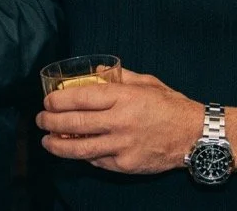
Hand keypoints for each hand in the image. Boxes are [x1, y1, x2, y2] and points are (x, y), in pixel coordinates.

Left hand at [36, 69, 202, 174]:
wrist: (195, 135)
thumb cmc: (170, 105)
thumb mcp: (146, 82)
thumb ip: (119, 76)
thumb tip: (94, 71)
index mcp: (122, 98)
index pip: (80, 98)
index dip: (58, 101)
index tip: (47, 101)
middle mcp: (119, 122)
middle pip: (75, 124)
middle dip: (51, 122)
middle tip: (41, 120)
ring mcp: (122, 145)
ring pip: (81, 149)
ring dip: (58, 145)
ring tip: (47, 141)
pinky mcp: (126, 164)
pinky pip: (98, 161)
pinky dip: (84, 156)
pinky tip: (75, 151)